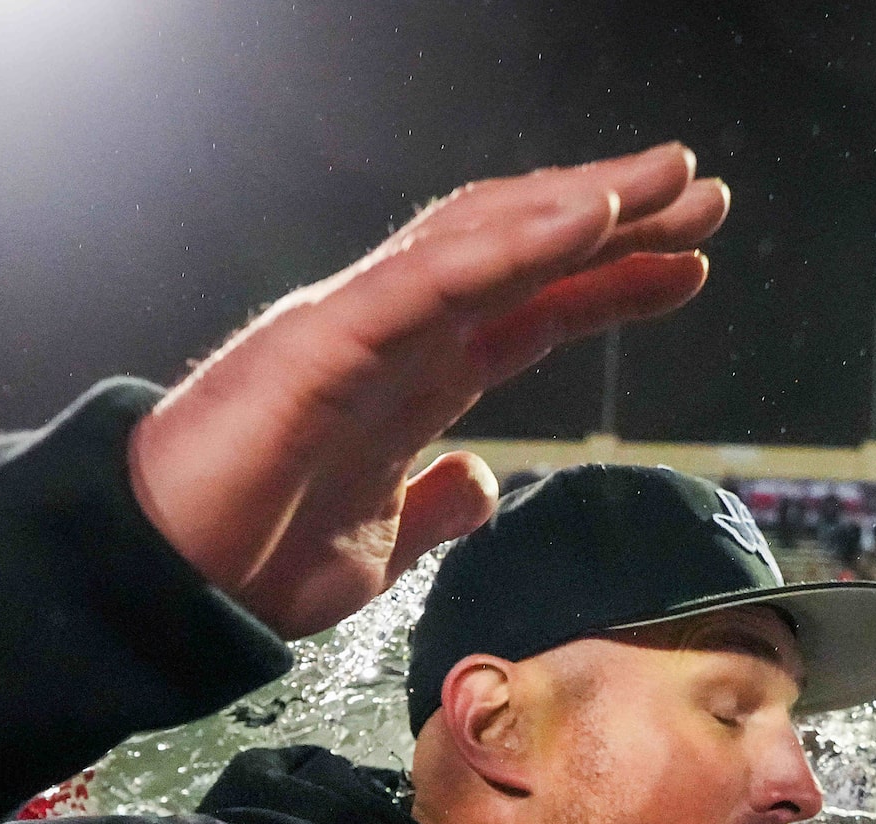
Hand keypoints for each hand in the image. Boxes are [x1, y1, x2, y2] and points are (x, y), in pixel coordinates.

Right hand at [127, 143, 728, 636]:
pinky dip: (513, 241)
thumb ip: (434, 507)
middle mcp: (393, 333)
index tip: (690, 268)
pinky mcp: (327, 338)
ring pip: (488, 237)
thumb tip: (483, 479)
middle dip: (619, 219)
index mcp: (412, 381)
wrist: (166, 590)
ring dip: (586, 203)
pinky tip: (585, 219)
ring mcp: (360, 324)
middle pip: (523, 252)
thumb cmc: (250, 565)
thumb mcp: (380, 548)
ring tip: (672, 180)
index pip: (531, 312)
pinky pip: (434, 274)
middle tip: (709, 193)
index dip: (610, 283)